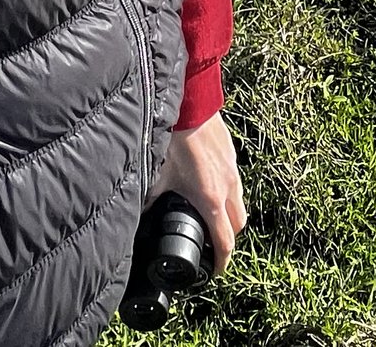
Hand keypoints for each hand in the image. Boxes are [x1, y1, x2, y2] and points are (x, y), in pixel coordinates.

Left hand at [149, 112, 246, 271]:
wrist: (191, 105)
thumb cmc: (174, 140)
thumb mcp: (157, 175)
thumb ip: (150, 199)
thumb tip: (137, 215)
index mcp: (210, 200)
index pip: (225, 241)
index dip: (222, 261)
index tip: (216, 271)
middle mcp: (227, 187)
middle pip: (238, 225)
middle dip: (228, 238)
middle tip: (212, 243)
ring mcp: (232, 170)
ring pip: (239, 202)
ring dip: (229, 213)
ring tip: (211, 215)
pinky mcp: (231, 155)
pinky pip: (235, 182)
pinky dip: (227, 191)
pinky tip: (209, 184)